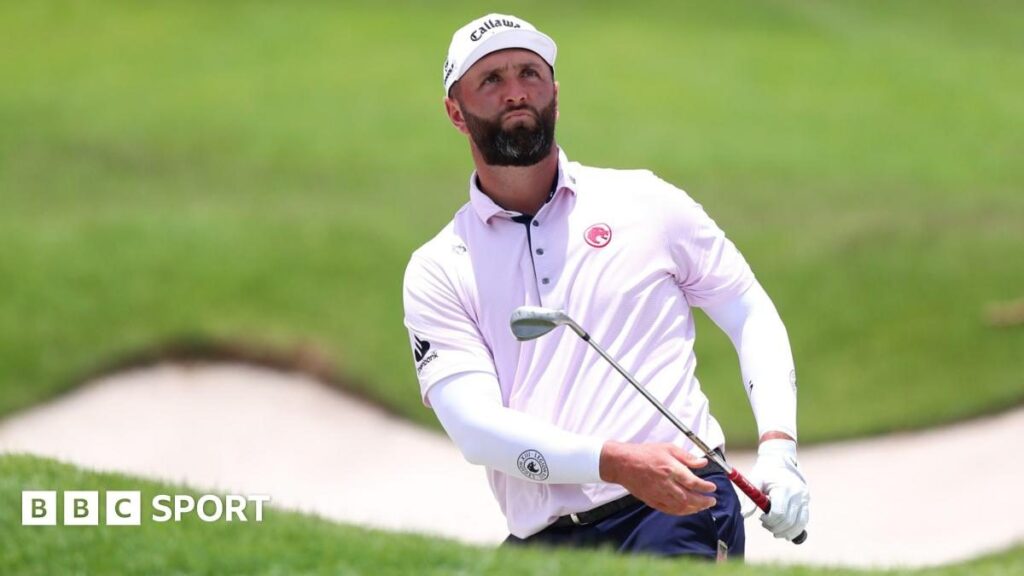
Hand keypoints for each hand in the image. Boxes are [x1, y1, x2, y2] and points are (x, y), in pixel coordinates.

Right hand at [599, 441, 716, 515]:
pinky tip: (687, 509)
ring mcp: (658, 494)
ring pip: (681, 506)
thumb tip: (703, 462)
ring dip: (694, 508)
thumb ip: (687, 457)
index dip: (705, 487)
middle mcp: (666, 483)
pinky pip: (670, 510)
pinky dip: (681, 512)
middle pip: (690, 498)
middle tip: (712, 501)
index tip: (712, 487)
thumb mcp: (668, 448)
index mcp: (671, 469)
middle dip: (704, 501)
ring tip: (702, 506)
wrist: (622, 463)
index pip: (693, 482)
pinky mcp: (652, 500)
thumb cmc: (645, 453)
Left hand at [747, 439, 808, 539]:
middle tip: (764, 523)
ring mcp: (804, 498)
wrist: (780, 461)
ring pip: (798, 524)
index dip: (769, 520)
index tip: (761, 517)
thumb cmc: (765, 472)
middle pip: (788, 521)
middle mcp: (797, 494)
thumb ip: (750, 499)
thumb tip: (744, 515)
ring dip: (785, 532)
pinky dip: (795, 529)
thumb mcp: (755, 481)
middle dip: (775, 527)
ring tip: (773, 529)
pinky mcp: (807, 501)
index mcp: (784, 488)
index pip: (779, 513)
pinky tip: (785, 531)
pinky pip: (804, 520)